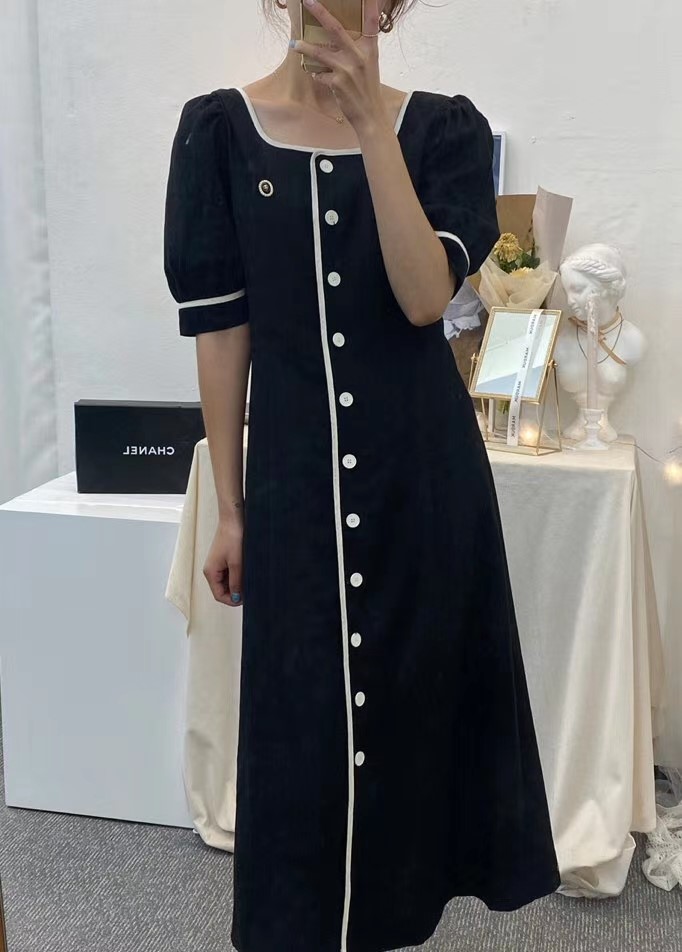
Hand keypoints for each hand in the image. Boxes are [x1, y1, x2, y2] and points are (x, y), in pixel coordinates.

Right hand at [203, 520, 243, 605]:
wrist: (233, 520)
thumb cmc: (232, 537)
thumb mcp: (236, 563)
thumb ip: (235, 582)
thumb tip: (235, 598)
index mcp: (210, 572)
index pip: (218, 595)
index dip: (231, 600)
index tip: (245, 600)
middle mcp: (211, 570)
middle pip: (222, 590)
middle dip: (235, 592)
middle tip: (249, 589)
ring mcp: (217, 564)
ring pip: (226, 582)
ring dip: (237, 583)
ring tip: (248, 578)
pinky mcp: (223, 559)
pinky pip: (229, 573)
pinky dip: (237, 575)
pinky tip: (246, 571)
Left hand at [293, 0, 388, 133]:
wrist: (370, 115)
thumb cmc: (368, 89)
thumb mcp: (370, 64)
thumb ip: (359, 48)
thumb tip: (338, 35)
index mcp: (370, 48)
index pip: (371, 21)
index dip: (369, 4)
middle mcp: (359, 56)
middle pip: (336, 29)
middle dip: (320, 13)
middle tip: (308, 1)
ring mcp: (347, 69)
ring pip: (320, 52)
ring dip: (305, 47)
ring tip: (294, 44)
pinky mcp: (337, 83)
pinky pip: (319, 74)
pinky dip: (316, 74)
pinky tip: (317, 75)